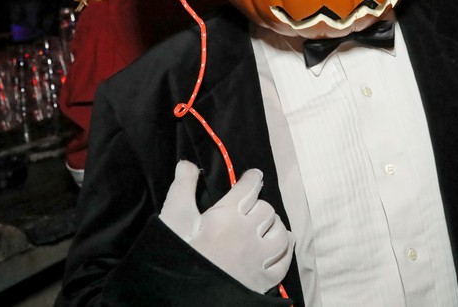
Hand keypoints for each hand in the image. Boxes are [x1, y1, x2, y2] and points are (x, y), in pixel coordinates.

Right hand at [159, 162, 293, 293]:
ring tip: (266, 227)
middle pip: (266, 209)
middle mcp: (249, 233)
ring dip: (275, 227)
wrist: (181, 296)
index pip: (249, 188)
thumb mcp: (173, 218)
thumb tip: (186, 164)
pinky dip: (285, 252)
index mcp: (228, 215)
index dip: (252, 179)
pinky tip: (280, 248)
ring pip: (280, 233)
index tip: (254, 176)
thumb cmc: (176, 254)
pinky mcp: (263, 281)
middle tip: (249, 210)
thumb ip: (182, 188)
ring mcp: (259, 258)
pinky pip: (284, 262)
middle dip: (258, 206)